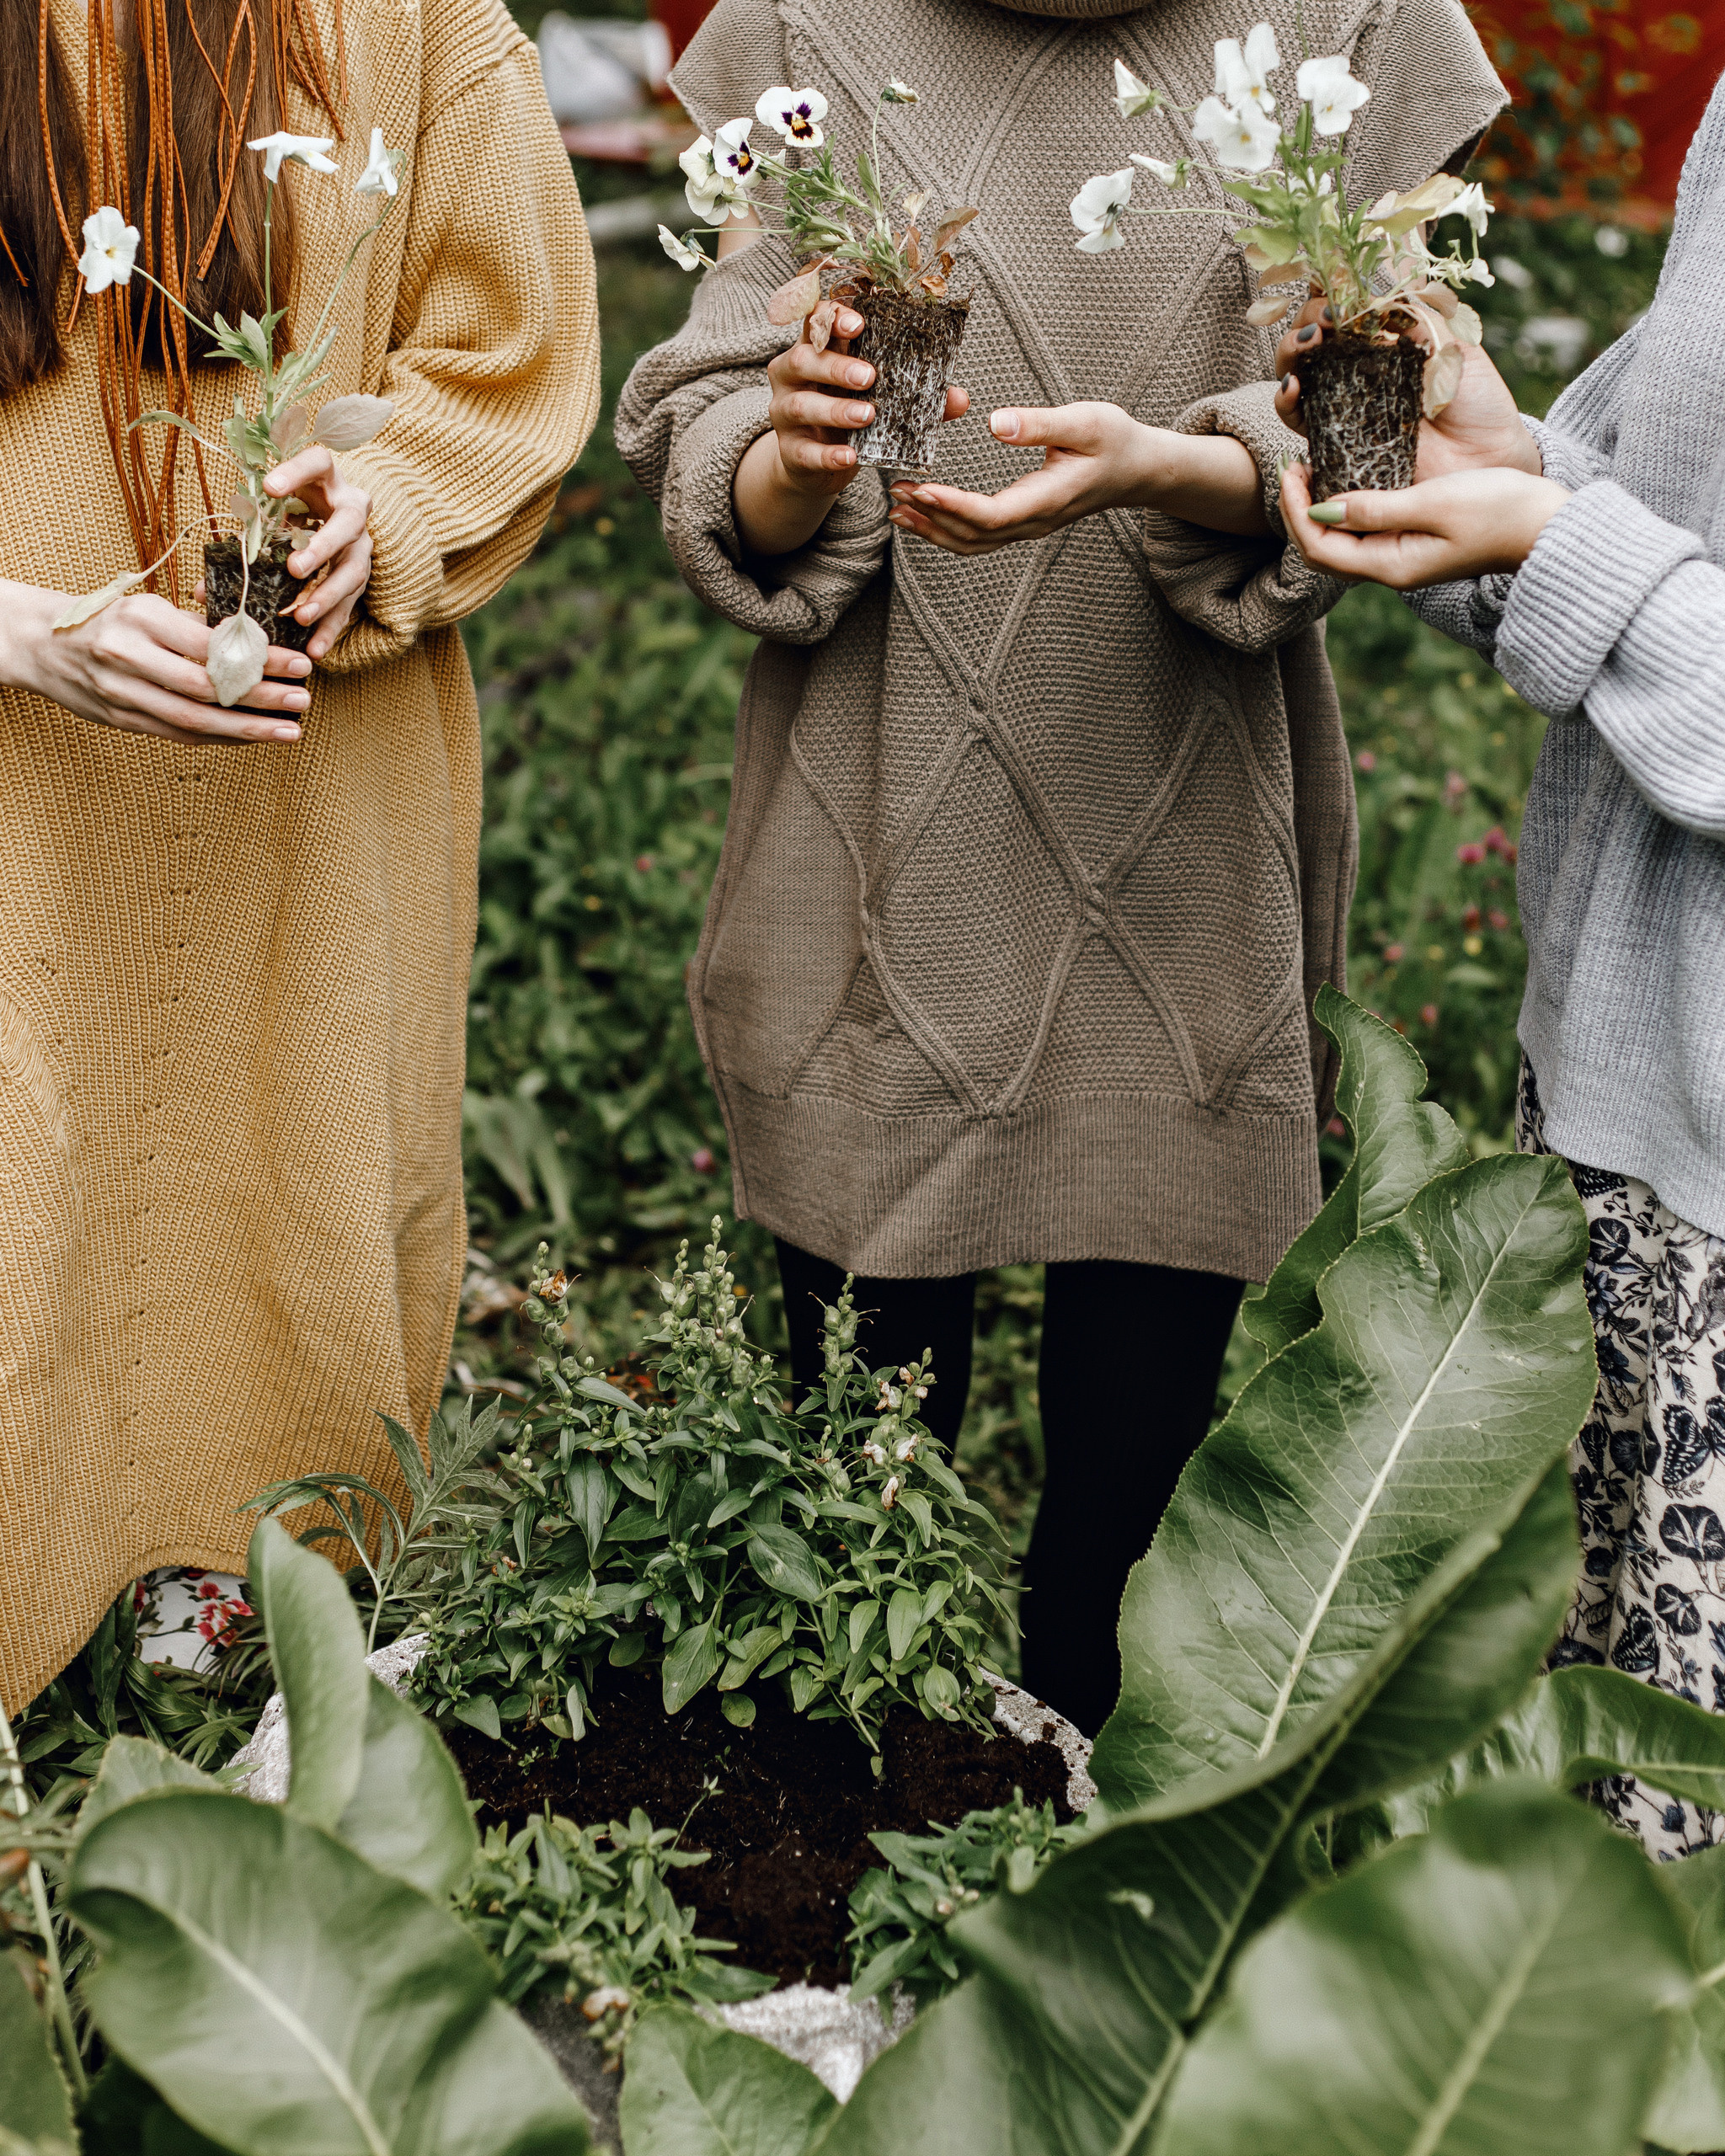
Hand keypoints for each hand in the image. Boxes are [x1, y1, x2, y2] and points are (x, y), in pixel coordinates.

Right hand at [2, 581, 309, 744]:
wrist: (41, 644)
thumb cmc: (106, 621)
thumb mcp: (146, 608)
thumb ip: (195, 627)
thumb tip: (255, 642)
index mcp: (141, 619)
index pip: (211, 645)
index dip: (259, 659)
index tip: (298, 664)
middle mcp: (129, 657)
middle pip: (208, 687)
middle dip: (262, 698)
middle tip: (302, 701)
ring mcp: (123, 693)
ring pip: (195, 720)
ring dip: (248, 730)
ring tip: (289, 730)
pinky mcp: (121, 720)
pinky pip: (180, 734)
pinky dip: (220, 738)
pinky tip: (252, 738)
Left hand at [191, 445, 373, 661]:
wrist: (330, 521)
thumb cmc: (291, 514)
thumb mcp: (270, 515)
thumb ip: (243, 538)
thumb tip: (201, 590)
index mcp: (326, 480)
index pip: (318, 463)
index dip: (297, 473)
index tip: (269, 488)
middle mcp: (352, 510)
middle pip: (348, 523)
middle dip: (322, 547)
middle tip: (294, 569)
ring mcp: (361, 544)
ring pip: (353, 570)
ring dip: (327, 595)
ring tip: (300, 616)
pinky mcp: (360, 576)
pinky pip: (351, 604)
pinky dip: (332, 627)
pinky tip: (315, 648)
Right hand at [733, 308, 968, 556]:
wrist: (817, 464)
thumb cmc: (849, 416)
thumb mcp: (878, 397)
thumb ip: (914, 394)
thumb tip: (959, 398)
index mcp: (816, 349)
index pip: (815, 321)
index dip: (832, 317)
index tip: (858, 323)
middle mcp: (793, 376)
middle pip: (805, 359)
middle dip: (837, 365)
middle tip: (870, 375)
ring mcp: (785, 413)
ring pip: (802, 405)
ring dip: (835, 409)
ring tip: (867, 415)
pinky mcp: (789, 451)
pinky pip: (804, 452)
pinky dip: (827, 454)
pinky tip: (849, 456)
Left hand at [886, 401, 1268, 554]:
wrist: (1137, 469)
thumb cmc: (1114, 440)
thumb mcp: (1085, 421)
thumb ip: (1040, 423)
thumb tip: (995, 422)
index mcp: (1048, 499)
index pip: (992, 515)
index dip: (954, 507)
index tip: (922, 489)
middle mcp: (1034, 521)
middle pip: (974, 536)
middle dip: (931, 518)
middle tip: (895, 494)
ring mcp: (1028, 526)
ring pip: (973, 543)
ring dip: (933, 529)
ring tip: (897, 509)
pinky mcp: (1022, 521)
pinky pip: (979, 536)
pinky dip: (946, 529)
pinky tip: (923, 513)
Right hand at [1272, 294, 1542, 478]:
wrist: (1485, 458)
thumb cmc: (1478, 402)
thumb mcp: (1457, 346)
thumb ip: (1420, 319)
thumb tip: (1380, 295)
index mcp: (1386, 342)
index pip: (1345, 309)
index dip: (1332, 292)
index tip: (1338, 283)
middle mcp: (1358, 370)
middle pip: (1312, 335)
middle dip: (1309, 317)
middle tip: (1327, 318)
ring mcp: (1343, 404)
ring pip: (1296, 371)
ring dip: (1291, 350)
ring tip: (1308, 342)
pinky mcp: (1334, 441)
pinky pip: (1297, 419)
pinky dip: (1286, 401)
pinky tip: (1294, 385)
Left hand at [1280, 460, 1569, 588]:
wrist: (1549, 526)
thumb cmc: (1500, 511)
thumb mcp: (1436, 503)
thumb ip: (1378, 508)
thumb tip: (1323, 507)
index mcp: (1391, 565)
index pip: (1318, 546)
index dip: (1294, 510)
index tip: (1289, 467)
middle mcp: (1390, 568)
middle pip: (1322, 548)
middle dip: (1299, 510)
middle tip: (1293, 465)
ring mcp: (1402, 557)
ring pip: (1341, 539)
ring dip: (1320, 506)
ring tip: (1313, 466)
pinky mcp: (1414, 542)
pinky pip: (1364, 528)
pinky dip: (1346, 505)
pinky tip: (1347, 475)